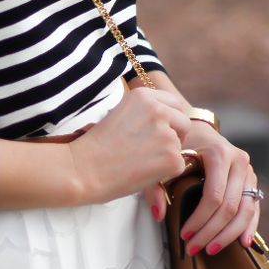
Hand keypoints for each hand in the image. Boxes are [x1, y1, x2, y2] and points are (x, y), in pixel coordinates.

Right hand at [69, 88, 189, 205]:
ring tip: (139, 161)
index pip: (174, 103)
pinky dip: (165, 172)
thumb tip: (165, 120)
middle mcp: (158, 109)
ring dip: (166, 154)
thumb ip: (144, 112)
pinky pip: (178, 165)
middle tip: (154, 149)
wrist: (84, 168)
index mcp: (144, 96)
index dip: (170, 119)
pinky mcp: (172, 157)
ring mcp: (167, 133)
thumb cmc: (96, 146)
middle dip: (175, 135)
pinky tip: (142, 171)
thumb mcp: (120, 113)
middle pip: (184, 122)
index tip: (161, 130)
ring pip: (179, 145)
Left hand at [143, 121, 260, 254]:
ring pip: (245, 211)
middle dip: (211, 232)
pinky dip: (249, 227)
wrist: (197, 130)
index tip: (184, 235)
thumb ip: (154, 185)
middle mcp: (238, 161)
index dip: (199, 220)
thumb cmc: (178, 146)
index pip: (213, 196)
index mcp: (218, 153)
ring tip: (210, 249)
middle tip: (193, 248)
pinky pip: (254, 208)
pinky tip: (243, 243)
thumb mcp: (163, 161)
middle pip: (230, 207)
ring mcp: (248, 171)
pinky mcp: (252, 181)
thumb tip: (159, 214)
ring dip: (228, 235)